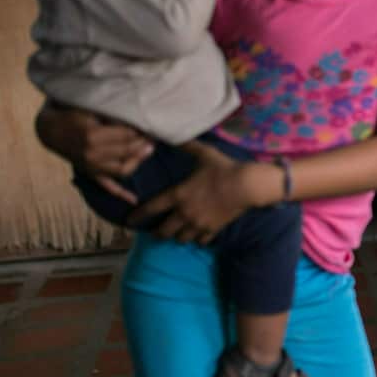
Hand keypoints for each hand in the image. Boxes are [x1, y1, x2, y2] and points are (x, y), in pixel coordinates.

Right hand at [35, 103, 153, 202]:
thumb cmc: (73, 116)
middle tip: (154, 136)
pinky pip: (108, 187)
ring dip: (139, 161)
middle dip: (144, 143)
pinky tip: (134, 200)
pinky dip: (121, 194)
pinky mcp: (91, 174)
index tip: (150, 125)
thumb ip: (111, 116)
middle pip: (128, 151)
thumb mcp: (90, 110)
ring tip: (149, 150)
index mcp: (93, 136)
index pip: (127, 135)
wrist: (51, 130)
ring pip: (124, 169)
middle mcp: (93, 154)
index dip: (141, 130)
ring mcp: (92, 167)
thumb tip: (136, 119)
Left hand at [126, 141, 262, 243]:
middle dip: (158, 234)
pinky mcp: (213, 229)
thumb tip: (175, 136)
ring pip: (181, 239)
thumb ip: (188, 147)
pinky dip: (198, 239)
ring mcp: (199, 223)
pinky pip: (201, 241)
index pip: (151, 208)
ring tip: (178, 235)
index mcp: (178, 195)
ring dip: (178, 237)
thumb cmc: (224, 168)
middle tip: (156, 234)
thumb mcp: (205, 154)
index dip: (138, 216)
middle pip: (164, 231)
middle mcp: (185, 213)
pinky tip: (199, 236)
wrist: (247, 186)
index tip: (129, 222)